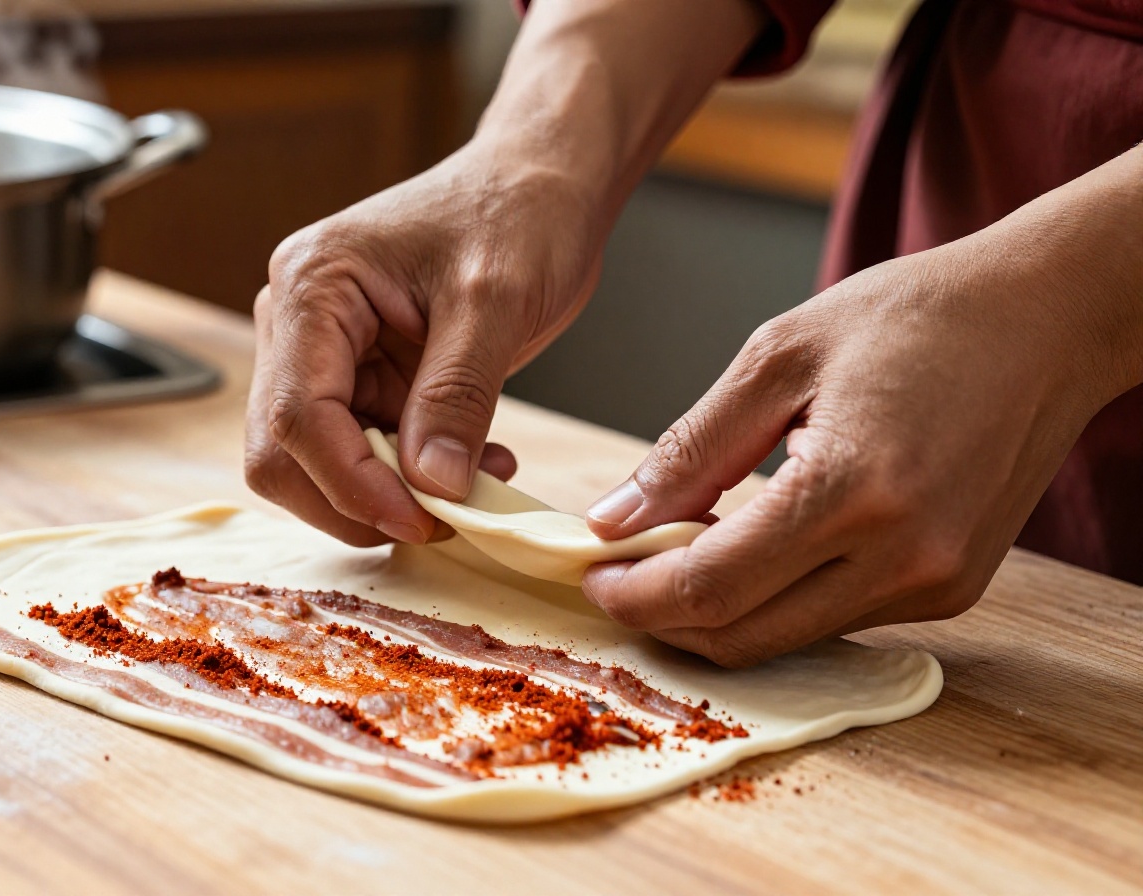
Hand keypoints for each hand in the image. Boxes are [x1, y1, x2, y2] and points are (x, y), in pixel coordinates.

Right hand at [244, 142, 602, 545]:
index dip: (350, 483)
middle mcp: (298, 322)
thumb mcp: (496, 301)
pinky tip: (472, 463)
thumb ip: (457, 394)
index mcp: (313, 285)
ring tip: (475, 480)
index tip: (421, 519)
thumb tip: (431, 486)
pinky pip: (362, 456)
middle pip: (282, 453)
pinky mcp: (359, 379)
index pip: (295, 415)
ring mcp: (324, 355)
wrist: (541, 186)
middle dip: (356, 500)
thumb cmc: (517, 213)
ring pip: (317, 466)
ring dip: (389, 496)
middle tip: (442, 517)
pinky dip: (410, 480)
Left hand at [580, 224, 1130, 666]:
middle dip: (663, 618)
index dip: (634, 594)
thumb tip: (614, 519)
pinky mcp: (953, 591)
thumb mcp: (779, 357)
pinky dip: (777, 598)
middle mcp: (904, 556)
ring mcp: (936, 582)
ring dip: (718, 613)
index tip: (589, 572)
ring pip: (788, 637)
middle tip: (616, 576)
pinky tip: (749, 547)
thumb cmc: (915, 317)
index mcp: (853, 488)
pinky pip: (836, 619)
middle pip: (744, 635)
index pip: (711, 585)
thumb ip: (691, 449)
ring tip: (674, 553)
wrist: (1048, 319)